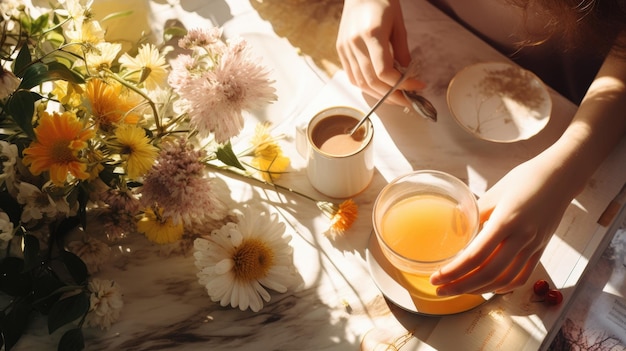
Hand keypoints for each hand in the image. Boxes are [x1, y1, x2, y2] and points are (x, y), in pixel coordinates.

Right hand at [336, 0, 424, 105]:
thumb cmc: (381, 1)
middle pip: (372, 81)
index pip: (384, 71)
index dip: (402, 84)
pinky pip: (352, 76)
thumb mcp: (398, 24)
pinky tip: (378, 88)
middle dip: (392, 95)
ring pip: (361, 83)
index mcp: (371, 34)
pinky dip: (365, 86)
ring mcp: (345, 48)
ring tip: (395, 97)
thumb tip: (407, 74)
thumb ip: (402, 51)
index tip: (416, 86)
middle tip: (408, 100)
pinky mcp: (340, 50)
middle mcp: (355, 43)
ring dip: (379, 94)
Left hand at [429, 157, 575, 295]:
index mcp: (506, 221)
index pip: (475, 256)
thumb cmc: (525, 179)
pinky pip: (522, 276)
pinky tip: (488, 287)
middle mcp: (521, 238)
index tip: (436, 277)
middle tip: (440, 289)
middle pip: (487, 273)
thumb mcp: (494, 192)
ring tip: (458, 289)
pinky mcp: (541, 250)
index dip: (454, 271)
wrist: (560, 176)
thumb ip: (475, 213)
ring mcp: (533, 246)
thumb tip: (454, 228)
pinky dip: (503, 286)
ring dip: (478, 289)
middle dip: (460, 285)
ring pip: (504, 279)